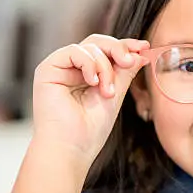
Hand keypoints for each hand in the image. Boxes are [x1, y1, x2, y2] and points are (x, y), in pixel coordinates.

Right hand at [31, 34, 149, 161]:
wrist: (71, 149)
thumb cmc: (90, 130)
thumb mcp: (115, 94)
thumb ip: (125, 72)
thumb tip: (142, 52)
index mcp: (87, 75)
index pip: (107, 51)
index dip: (126, 46)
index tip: (144, 47)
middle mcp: (72, 69)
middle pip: (98, 42)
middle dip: (118, 49)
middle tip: (130, 61)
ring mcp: (59, 68)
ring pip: (89, 46)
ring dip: (105, 67)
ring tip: (108, 92)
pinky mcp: (47, 69)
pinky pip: (73, 51)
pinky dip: (89, 64)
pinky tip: (93, 83)